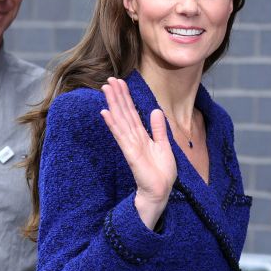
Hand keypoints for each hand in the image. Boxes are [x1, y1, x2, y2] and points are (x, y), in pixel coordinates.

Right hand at [100, 76, 176, 228]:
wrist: (161, 190)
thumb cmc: (162, 172)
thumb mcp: (163, 145)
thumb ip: (158, 129)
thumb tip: (155, 111)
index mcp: (141, 135)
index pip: (131, 112)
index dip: (125, 97)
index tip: (119, 82)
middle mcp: (133, 137)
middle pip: (123, 113)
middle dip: (117, 96)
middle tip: (109, 79)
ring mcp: (130, 145)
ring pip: (120, 120)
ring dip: (113, 104)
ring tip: (106, 89)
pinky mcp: (131, 153)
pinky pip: (121, 136)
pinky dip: (113, 124)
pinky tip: (106, 112)